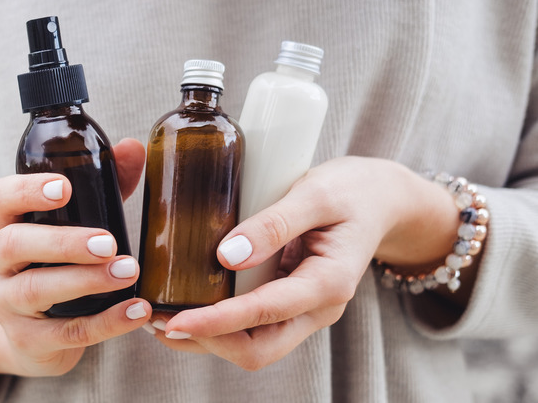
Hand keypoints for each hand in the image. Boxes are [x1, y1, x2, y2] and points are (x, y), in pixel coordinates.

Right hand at [0, 138, 150, 376]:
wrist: (32, 334)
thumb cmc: (54, 263)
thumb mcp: (72, 222)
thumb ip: (102, 185)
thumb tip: (133, 148)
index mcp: (3, 224)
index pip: (0, 198)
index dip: (28, 190)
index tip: (65, 188)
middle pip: (13, 245)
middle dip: (61, 242)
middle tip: (108, 243)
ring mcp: (6, 303)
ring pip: (35, 291)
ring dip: (85, 281)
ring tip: (128, 272)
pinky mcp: (27, 340)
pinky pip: (65, 332)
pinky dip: (105, 322)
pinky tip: (136, 310)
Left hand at [149, 156, 458, 369]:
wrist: (382, 199)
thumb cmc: (353, 191)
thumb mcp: (316, 193)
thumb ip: (275, 223)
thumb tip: (226, 254)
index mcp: (329, 283)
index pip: (265, 315)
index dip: (216, 322)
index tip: (174, 321)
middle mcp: (318, 308)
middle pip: (258, 349)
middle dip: (206, 341)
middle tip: (158, 321)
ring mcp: (304, 310)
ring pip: (253, 344)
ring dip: (207, 338)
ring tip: (161, 317)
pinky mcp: (291, 302)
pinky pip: (253, 326)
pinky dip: (219, 324)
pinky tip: (188, 305)